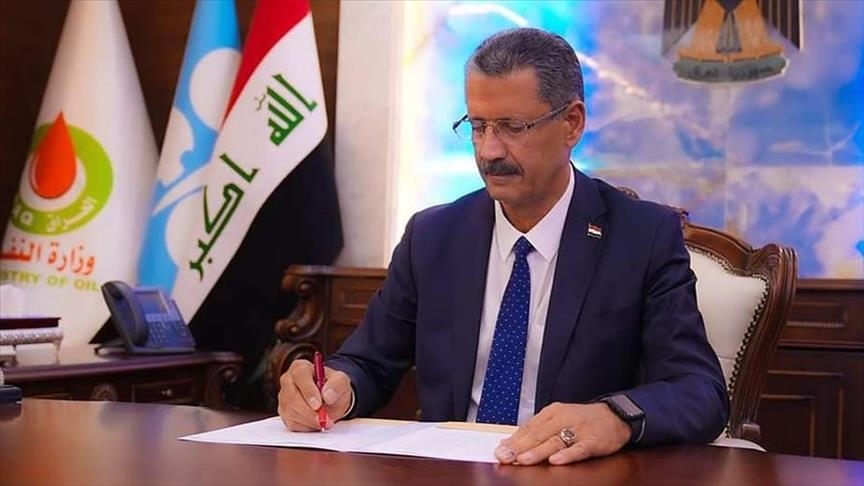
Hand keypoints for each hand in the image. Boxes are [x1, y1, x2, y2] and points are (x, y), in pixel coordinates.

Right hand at [277, 358, 352, 431]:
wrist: (330, 399)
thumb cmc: (333, 387)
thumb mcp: (341, 381)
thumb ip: (337, 384)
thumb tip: (327, 395)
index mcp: (300, 368)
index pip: (300, 376)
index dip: (308, 391)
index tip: (318, 405)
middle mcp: (288, 380)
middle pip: (292, 397)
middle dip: (309, 412)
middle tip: (324, 420)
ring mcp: (284, 397)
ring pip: (291, 412)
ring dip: (309, 421)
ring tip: (324, 421)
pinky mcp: (284, 412)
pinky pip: (291, 422)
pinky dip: (305, 426)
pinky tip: (315, 423)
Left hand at [494, 402, 630, 465]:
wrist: (615, 415)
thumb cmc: (582, 419)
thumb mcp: (558, 419)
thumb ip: (537, 429)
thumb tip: (510, 442)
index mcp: (553, 412)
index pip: (529, 426)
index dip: (514, 439)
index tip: (499, 450)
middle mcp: (564, 419)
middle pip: (539, 434)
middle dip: (520, 447)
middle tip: (505, 456)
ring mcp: (579, 430)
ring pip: (555, 441)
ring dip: (538, 451)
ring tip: (523, 459)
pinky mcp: (593, 441)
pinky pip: (579, 449)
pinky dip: (568, 455)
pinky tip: (556, 461)